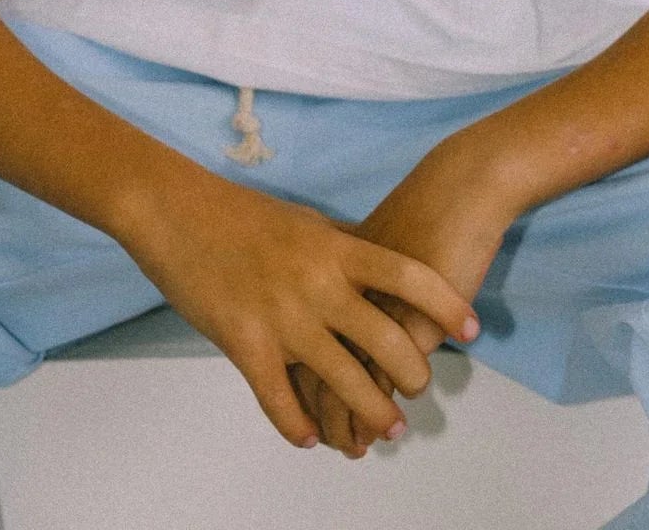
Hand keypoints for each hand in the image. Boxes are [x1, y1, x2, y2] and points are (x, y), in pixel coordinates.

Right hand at [115, 155, 481, 451]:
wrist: (175, 210)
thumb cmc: (240, 213)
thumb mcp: (305, 221)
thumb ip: (342, 245)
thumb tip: (377, 259)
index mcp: (334, 247)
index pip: (407, 277)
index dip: (445, 304)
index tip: (472, 328)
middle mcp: (316, 282)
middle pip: (385, 339)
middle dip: (413, 374)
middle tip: (422, 391)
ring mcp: (281, 316)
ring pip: (342, 380)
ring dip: (371, 412)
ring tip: (387, 429)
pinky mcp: (244, 343)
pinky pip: (280, 399)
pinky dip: (299, 425)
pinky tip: (312, 438)